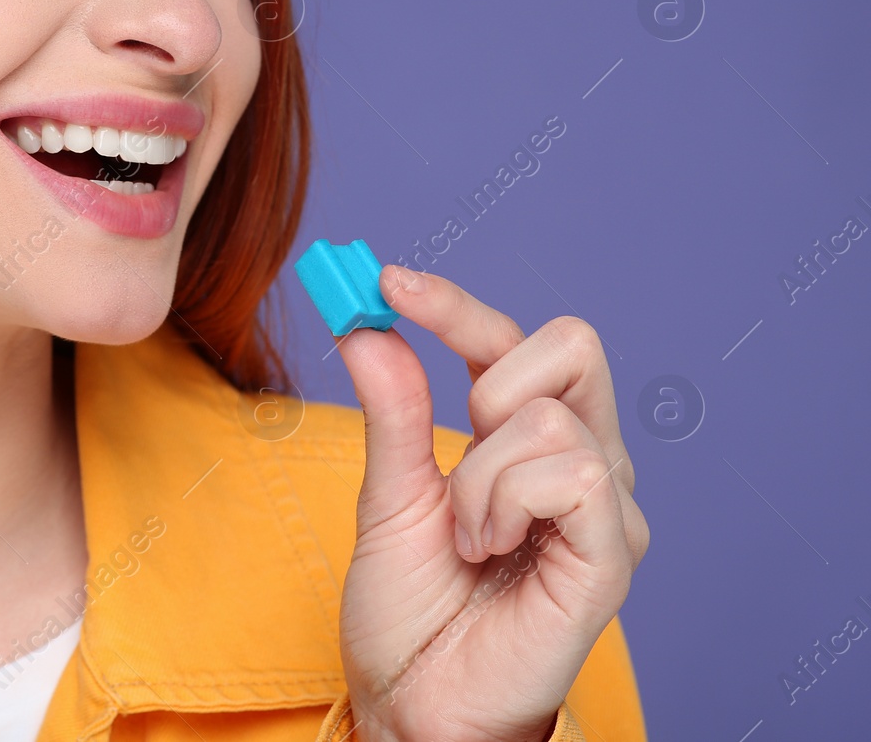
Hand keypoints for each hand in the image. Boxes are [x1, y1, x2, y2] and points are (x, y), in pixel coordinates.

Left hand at [334, 265, 648, 741]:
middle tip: (455, 440)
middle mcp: (582, 463)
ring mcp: (605, 509)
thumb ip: (393, 412)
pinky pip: (577, 474)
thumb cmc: (410, 614)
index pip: (515, 341)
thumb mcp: (388, 497)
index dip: (455, 304)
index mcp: (529, 444)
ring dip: (478, 473)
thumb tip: (369, 327)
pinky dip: (507, 502)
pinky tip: (488, 550)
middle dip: (488, 374)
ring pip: (550, 416)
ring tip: (465, 536)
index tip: (386, 282)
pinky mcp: (612, 555)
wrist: (413, 705)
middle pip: (572, 345)